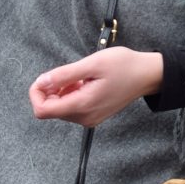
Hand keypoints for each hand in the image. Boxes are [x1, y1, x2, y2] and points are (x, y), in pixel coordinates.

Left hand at [29, 47, 162, 126]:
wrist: (148, 75)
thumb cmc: (124, 66)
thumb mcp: (92, 64)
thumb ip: (64, 75)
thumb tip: (41, 82)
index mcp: (82, 106)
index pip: (42, 110)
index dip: (36, 94)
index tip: (45, 77)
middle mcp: (84, 118)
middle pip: (51, 109)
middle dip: (51, 90)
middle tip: (69, 73)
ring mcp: (90, 119)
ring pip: (61, 109)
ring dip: (62, 92)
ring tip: (81, 76)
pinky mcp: (94, 116)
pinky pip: (72, 109)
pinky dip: (71, 95)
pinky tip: (85, 82)